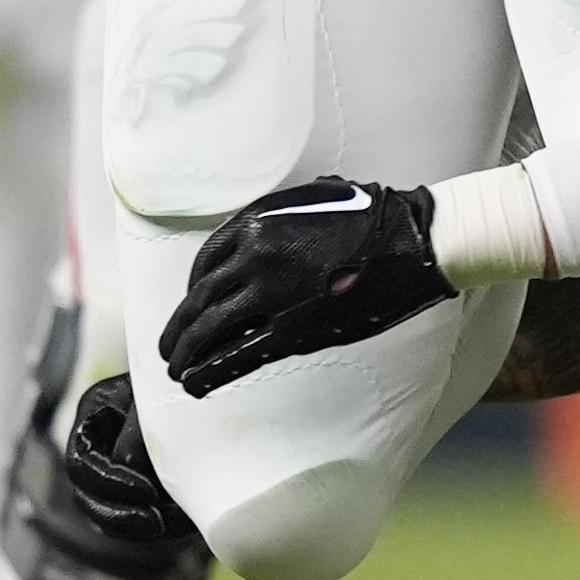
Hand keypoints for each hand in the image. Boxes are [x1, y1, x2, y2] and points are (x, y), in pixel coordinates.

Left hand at [163, 176, 451, 394]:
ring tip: (176, 370)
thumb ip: (280, 213)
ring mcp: (272, 295)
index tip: (190, 306)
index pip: (204, 262)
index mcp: (256, 222)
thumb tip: (264, 228)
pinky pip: (239, 355)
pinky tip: (196, 384)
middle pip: (200, 301)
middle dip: (179, 328)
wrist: (411, 242)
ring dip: (187, 354)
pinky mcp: (294, 330)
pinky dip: (211, 372)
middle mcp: (254, 258)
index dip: (191, 290)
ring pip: (210, 331)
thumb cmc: (374, 215)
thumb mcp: (314, 196)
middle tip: (168, 347)